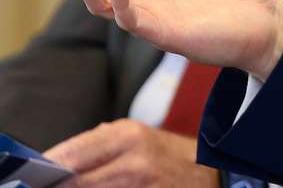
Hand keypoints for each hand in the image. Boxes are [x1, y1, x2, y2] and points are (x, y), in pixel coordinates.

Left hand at [45, 120, 216, 187]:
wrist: (214, 174)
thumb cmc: (170, 156)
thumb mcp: (138, 137)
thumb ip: (99, 145)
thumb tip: (56, 162)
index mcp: (128, 135)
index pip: (69, 155)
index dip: (46, 170)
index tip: (33, 178)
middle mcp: (134, 161)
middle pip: (74, 183)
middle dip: (59, 186)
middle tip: (51, 186)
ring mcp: (143, 185)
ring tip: (78, 187)